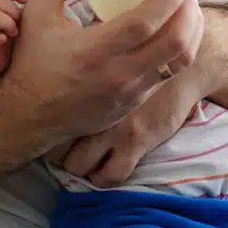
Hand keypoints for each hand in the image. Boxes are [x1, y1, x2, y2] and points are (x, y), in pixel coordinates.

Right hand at [0, 0, 204, 145]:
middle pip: (174, 44)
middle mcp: (116, 75)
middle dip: (189, 12)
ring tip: (186, 9)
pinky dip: (179, 50)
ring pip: (179, 62)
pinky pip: (168, 75)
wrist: (27, 116)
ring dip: (191, 32)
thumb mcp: (37, 13)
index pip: (144, 23)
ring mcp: (129, 94)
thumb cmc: (31, 61)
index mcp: (92, 51)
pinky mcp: (134, 104)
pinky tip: (174, 32)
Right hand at [0, 0, 27, 80]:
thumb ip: (26, 12)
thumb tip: (42, 2)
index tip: (25, 1)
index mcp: (0, 8)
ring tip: (15, 32)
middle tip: (20, 23)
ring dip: (6, 22)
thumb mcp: (22, 25)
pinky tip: (3, 40)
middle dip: (13, 11)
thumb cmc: (12, 42)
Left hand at [46, 65, 203, 186]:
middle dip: (57, 151)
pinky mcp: (136, 141)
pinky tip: (105, 166)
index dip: (44, 130)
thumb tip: (48, 73)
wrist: (183, 63)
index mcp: (81, 84)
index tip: (51, 130)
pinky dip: (103, 175)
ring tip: (84, 157)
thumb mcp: (104, 52)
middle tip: (65, 147)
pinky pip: (111, 174)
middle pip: (54, 146)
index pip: (47, 118)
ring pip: (78, 165)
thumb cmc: (141, 54)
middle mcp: (91, 106)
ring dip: (79, 165)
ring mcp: (114, 126)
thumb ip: (81, 67)